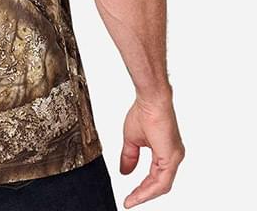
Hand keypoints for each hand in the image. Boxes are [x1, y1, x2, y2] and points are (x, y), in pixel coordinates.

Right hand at [120, 93, 185, 207]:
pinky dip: (149, 189)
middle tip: (129, 201)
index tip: (129, 196)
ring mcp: (174, 157)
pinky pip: (162, 180)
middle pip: (159, 185)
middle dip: (143, 194)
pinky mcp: (172, 156)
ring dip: (145, 194)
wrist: (150, 99)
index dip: (142, 188)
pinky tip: (138, 193)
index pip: (155, 177)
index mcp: (166, 152)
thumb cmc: (144, 111)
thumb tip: (125, 171)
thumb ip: (130, 156)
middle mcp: (173, 156)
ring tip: (131, 200)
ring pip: (161, 185)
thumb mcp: (132, 139)